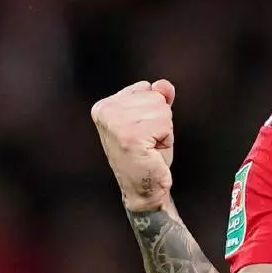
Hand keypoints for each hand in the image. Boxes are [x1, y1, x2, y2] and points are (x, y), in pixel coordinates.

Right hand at [91, 79, 176, 211]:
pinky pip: (165, 124)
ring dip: (164, 130)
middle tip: (148, 141)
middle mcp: (105, 111)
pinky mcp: (129, 136)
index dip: (153, 112)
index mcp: (105, 105)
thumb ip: (158, 97)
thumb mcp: (154, 119)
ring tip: (150, 146)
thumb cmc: (149, 154)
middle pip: (155, 97)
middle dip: (161, 120)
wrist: (144, 188)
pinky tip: (152, 151)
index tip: (142, 131)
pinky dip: (166, 138)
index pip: (146, 88)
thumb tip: (163, 84)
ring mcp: (115, 123)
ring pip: (162, 109)